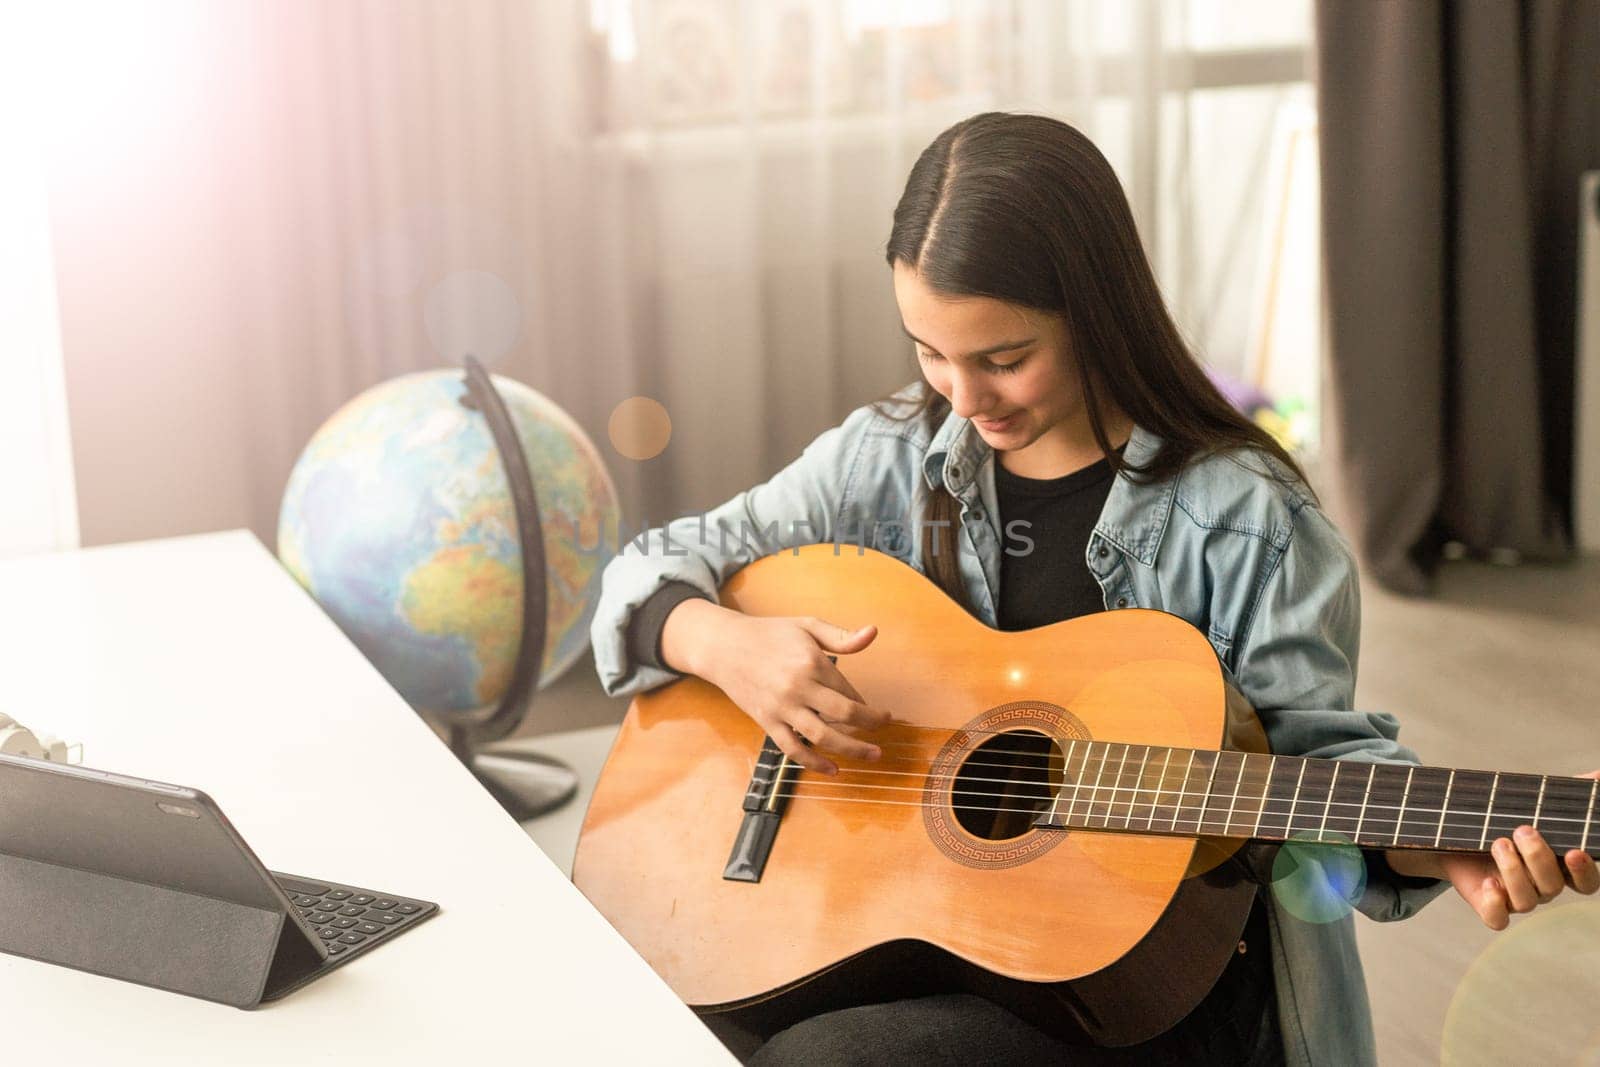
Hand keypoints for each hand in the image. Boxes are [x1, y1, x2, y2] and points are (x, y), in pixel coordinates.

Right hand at [688, 609, 890, 774]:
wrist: (724, 646)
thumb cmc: (769, 634)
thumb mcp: (807, 626)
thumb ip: (841, 636)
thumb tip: (873, 632)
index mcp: (812, 662)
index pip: (850, 690)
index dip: (867, 704)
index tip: (877, 711)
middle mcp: (798, 686)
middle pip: (844, 714)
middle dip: (870, 726)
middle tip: (884, 730)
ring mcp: (781, 707)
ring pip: (822, 736)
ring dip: (852, 749)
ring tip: (873, 755)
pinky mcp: (767, 722)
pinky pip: (792, 749)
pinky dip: (814, 763)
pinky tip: (833, 770)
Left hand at [1417, 770, 1599, 929]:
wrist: (1454, 833)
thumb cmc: (1506, 820)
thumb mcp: (1536, 803)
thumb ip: (1570, 795)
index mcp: (1561, 867)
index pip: (1587, 880)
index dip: (1585, 871)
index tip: (1575, 851)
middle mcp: (1544, 886)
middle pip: (1554, 885)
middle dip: (1540, 858)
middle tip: (1522, 830)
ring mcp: (1517, 898)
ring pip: (1527, 900)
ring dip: (1514, 871)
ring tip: (1498, 842)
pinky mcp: (1490, 906)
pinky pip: (1498, 919)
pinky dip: (1495, 905)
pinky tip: (1489, 883)